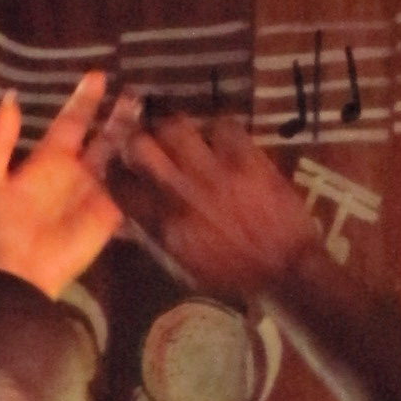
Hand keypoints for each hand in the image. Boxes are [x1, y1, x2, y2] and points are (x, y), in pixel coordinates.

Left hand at [0, 73, 133, 296]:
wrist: (16, 271)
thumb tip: (11, 98)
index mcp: (48, 161)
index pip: (71, 122)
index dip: (83, 100)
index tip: (97, 76)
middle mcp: (75, 173)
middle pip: (102, 136)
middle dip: (117, 114)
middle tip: (133, 92)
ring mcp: (94, 193)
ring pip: (119, 158)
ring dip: (132, 137)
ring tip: (148, 113)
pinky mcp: (108, 216)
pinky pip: (128, 190)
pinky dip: (141, 173)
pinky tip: (156, 152)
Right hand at [116, 113, 329, 304]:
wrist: (286, 268)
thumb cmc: (234, 275)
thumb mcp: (186, 265)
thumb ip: (157, 236)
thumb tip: (131, 216)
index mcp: (165, 224)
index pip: (121, 186)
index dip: (113, 171)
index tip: (118, 166)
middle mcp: (182, 193)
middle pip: (140, 146)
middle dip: (137, 139)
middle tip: (145, 140)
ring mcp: (215, 172)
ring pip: (176, 126)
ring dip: (173, 127)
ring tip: (179, 134)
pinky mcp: (246, 158)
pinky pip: (222, 125)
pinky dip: (217, 128)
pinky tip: (218, 139)